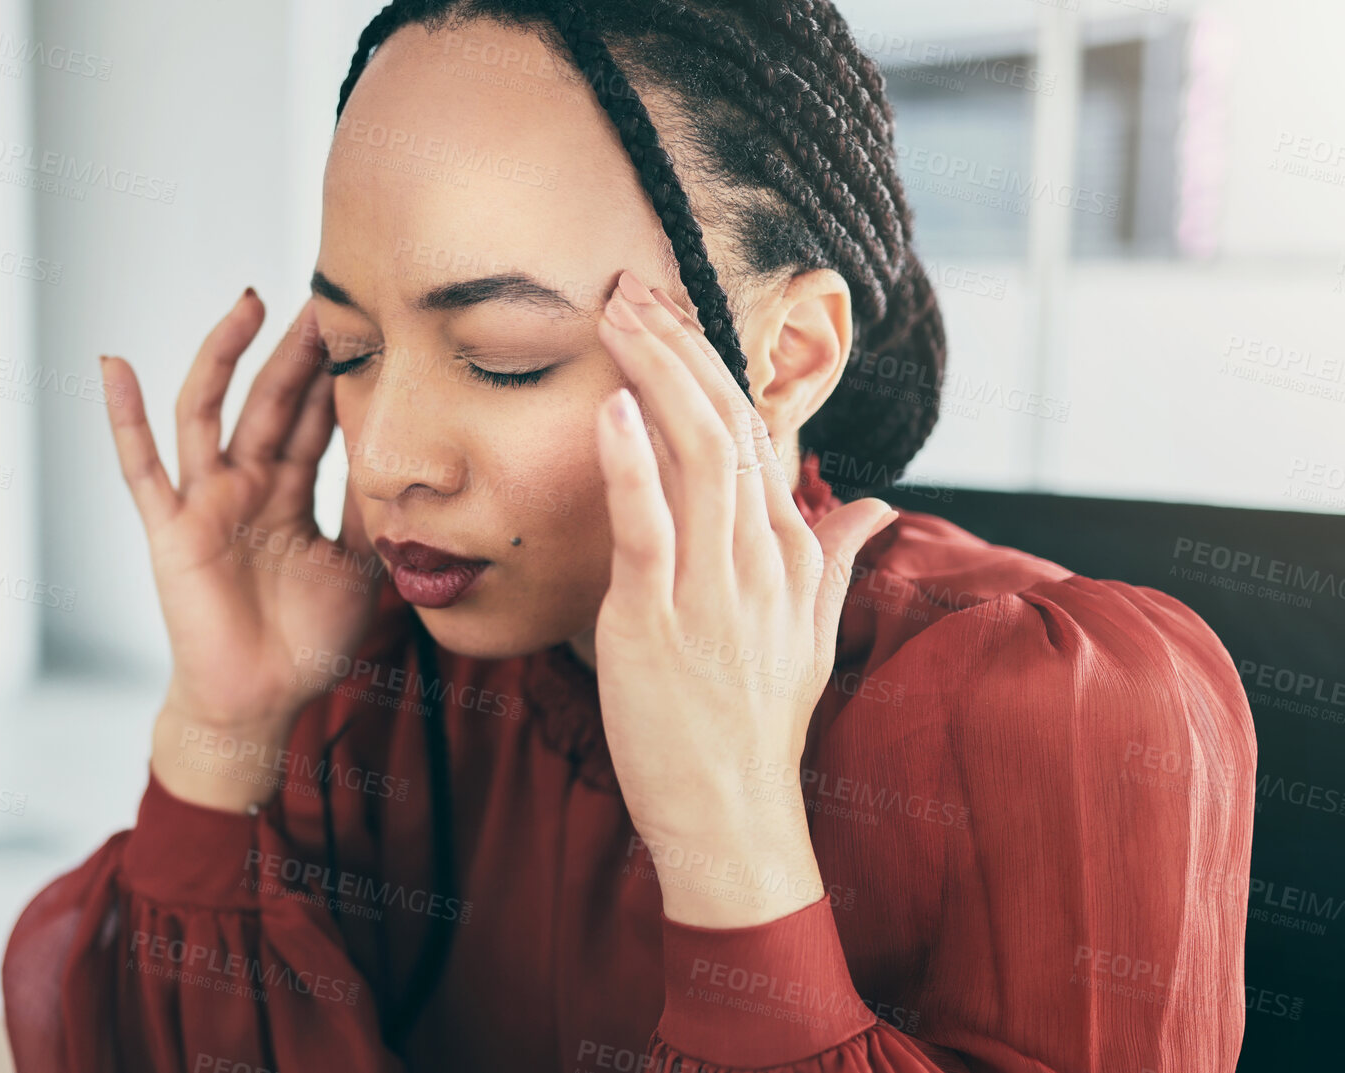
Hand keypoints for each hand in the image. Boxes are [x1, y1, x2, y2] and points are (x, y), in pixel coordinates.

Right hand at [102, 290, 384, 809]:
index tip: (368, 324)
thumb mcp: (357, 568)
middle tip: (327, 296)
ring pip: (212, 412)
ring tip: (251, 302)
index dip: (337, 374)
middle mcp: (245, 485)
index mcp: (287, 492)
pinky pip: (142, 467)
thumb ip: (367, 512)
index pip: (314, 418)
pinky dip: (124, 418)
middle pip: (271, 400)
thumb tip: (401, 457)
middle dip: (298, 350)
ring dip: (225, 355)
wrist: (259, 702)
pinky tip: (113, 367)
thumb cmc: (304, 642)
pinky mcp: (171, 529)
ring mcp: (205, 501)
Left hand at [590, 269, 898, 927]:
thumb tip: (874, 507)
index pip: (753, 433)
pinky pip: (648, 527)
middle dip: (678, 346)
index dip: (710, 364)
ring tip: (617, 314)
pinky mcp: (657, 622)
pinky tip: (611, 406)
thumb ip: (835, 560)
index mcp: (788, 553)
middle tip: (629, 287)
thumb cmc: (758, 724)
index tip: (668, 312)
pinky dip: (631, 462)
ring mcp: (711, 589)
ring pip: (694, 456)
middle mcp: (759, 559)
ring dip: (655, 375)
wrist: (733, 816)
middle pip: (726, 425)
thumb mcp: (810, 636)